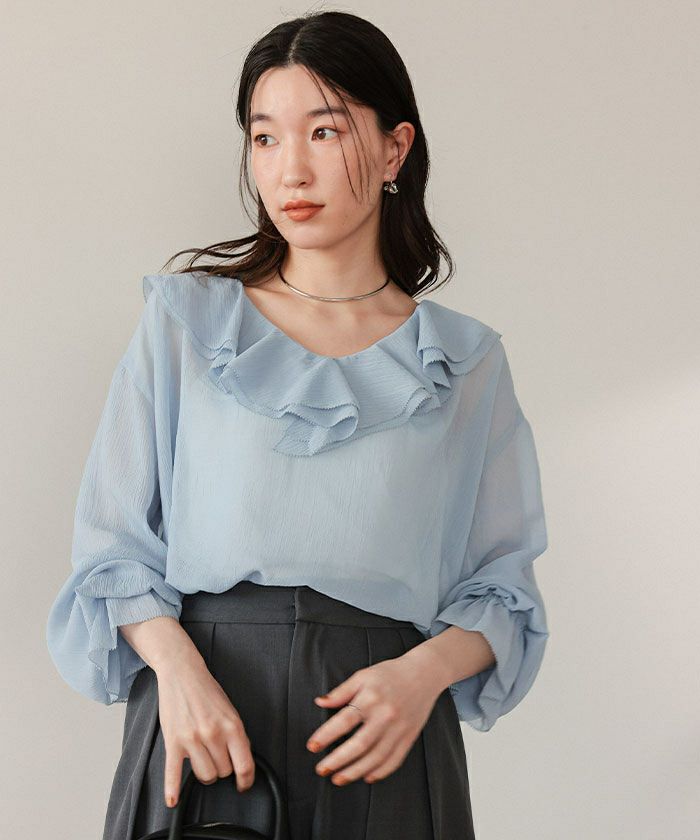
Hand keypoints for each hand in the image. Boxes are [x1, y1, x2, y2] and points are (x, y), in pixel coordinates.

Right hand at [155, 654, 255, 807]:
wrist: (182, 673)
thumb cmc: (206, 691)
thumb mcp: (230, 710)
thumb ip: (236, 735)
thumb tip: (242, 759)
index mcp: (232, 726)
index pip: (244, 765)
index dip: (246, 780)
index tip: (244, 785)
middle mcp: (213, 734)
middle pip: (223, 772)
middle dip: (223, 767)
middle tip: (218, 756)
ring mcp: (192, 739)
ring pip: (205, 775)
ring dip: (206, 772)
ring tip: (204, 760)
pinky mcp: (173, 742)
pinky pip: (173, 772)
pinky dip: (172, 789)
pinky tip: (173, 800)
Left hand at [305, 654, 441, 785]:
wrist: (423, 674)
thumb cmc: (390, 674)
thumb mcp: (363, 676)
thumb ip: (341, 691)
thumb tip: (320, 702)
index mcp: (371, 698)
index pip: (345, 720)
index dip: (326, 735)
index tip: (313, 746)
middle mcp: (385, 715)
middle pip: (360, 744)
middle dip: (338, 760)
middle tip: (322, 769)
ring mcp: (399, 729)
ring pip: (376, 757)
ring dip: (355, 771)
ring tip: (339, 778)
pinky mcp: (409, 737)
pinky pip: (394, 760)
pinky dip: (380, 772)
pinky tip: (367, 776)